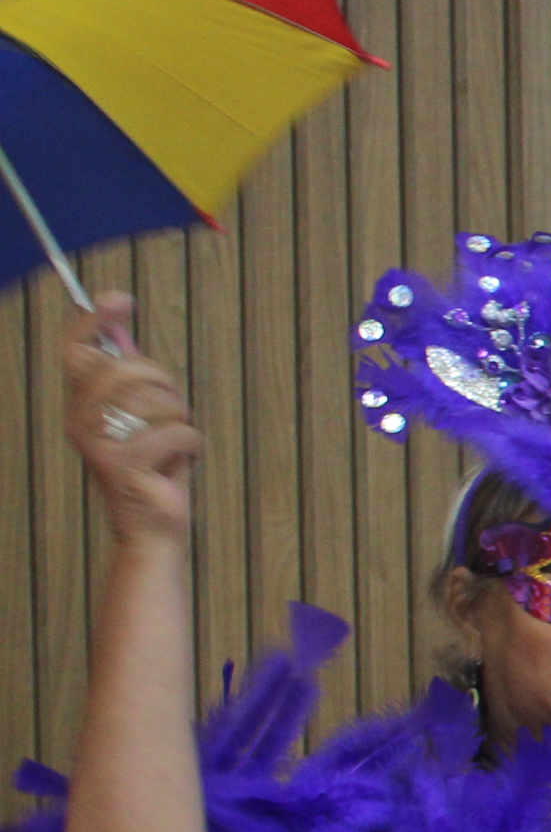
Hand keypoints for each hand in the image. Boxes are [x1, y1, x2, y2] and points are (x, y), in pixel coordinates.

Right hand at [62, 296, 203, 547]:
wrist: (152, 531)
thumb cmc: (153, 474)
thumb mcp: (143, 420)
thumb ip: (131, 381)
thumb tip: (119, 332)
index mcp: (82, 407)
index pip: (76, 352)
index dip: (93, 320)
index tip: (119, 299)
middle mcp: (81, 421)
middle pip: (127, 367)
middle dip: (163, 381)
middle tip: (172, 409)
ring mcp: (99, 444)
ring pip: (157, 399)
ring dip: (181, 417)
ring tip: (173, 443)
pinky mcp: (124, 465)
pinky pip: (178, 432)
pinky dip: (192, 444)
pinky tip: (181, 463)